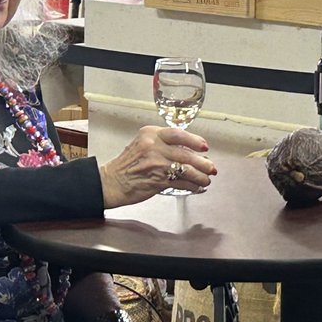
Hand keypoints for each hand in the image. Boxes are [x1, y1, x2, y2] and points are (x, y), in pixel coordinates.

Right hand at [98, 126, 216, 207]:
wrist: (110, 182)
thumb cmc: (128, 163)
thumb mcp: (143, 143)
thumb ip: (163, 142)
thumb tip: (190, 148)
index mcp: (151, 134)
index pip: (178, 134)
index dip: (195, 140)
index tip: (205, 146)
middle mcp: (153, 147)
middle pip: (186, 154)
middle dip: (203, 162)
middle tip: (211, 167)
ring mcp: (156, 165)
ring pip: (186, 169)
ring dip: (200, 176)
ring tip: (206, 179)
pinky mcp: (157, 181)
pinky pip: (180, 183)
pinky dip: (191, 186)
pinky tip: (197, 187)